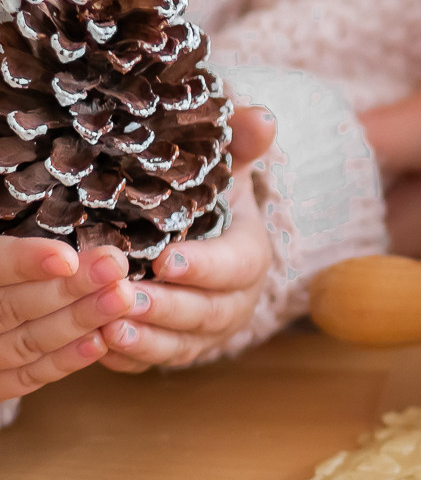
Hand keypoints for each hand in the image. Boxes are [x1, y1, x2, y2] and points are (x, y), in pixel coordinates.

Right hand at [0, 239, 137, 399]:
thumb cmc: (0, 275)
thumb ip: (12, 254)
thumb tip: (65, 246)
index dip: (24, 262)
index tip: (68, 257)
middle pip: (13, 307)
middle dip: (67, 289)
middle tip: (115, 269)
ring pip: (26, 342)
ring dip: (77, 321)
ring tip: (121, 299)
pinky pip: (26, 376)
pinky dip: (63, 361)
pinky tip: (99, 342)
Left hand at [102, 107, 278, 370]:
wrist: (204, 246)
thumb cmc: (208, 204)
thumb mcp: (224, 172)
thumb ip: (239, 145)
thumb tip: (261, 117)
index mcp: (250, 255)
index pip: (237, 265)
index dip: (205, 267)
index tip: (167, 260)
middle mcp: (235, 301)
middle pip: (209, 313)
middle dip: (168, 308)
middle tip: (126, 298)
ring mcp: (207, 331)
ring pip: (184, 344)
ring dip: (148, 340)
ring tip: (109, 329)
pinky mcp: (177, 349)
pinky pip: (155, 362)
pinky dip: (130, 360)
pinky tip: (100, 350)